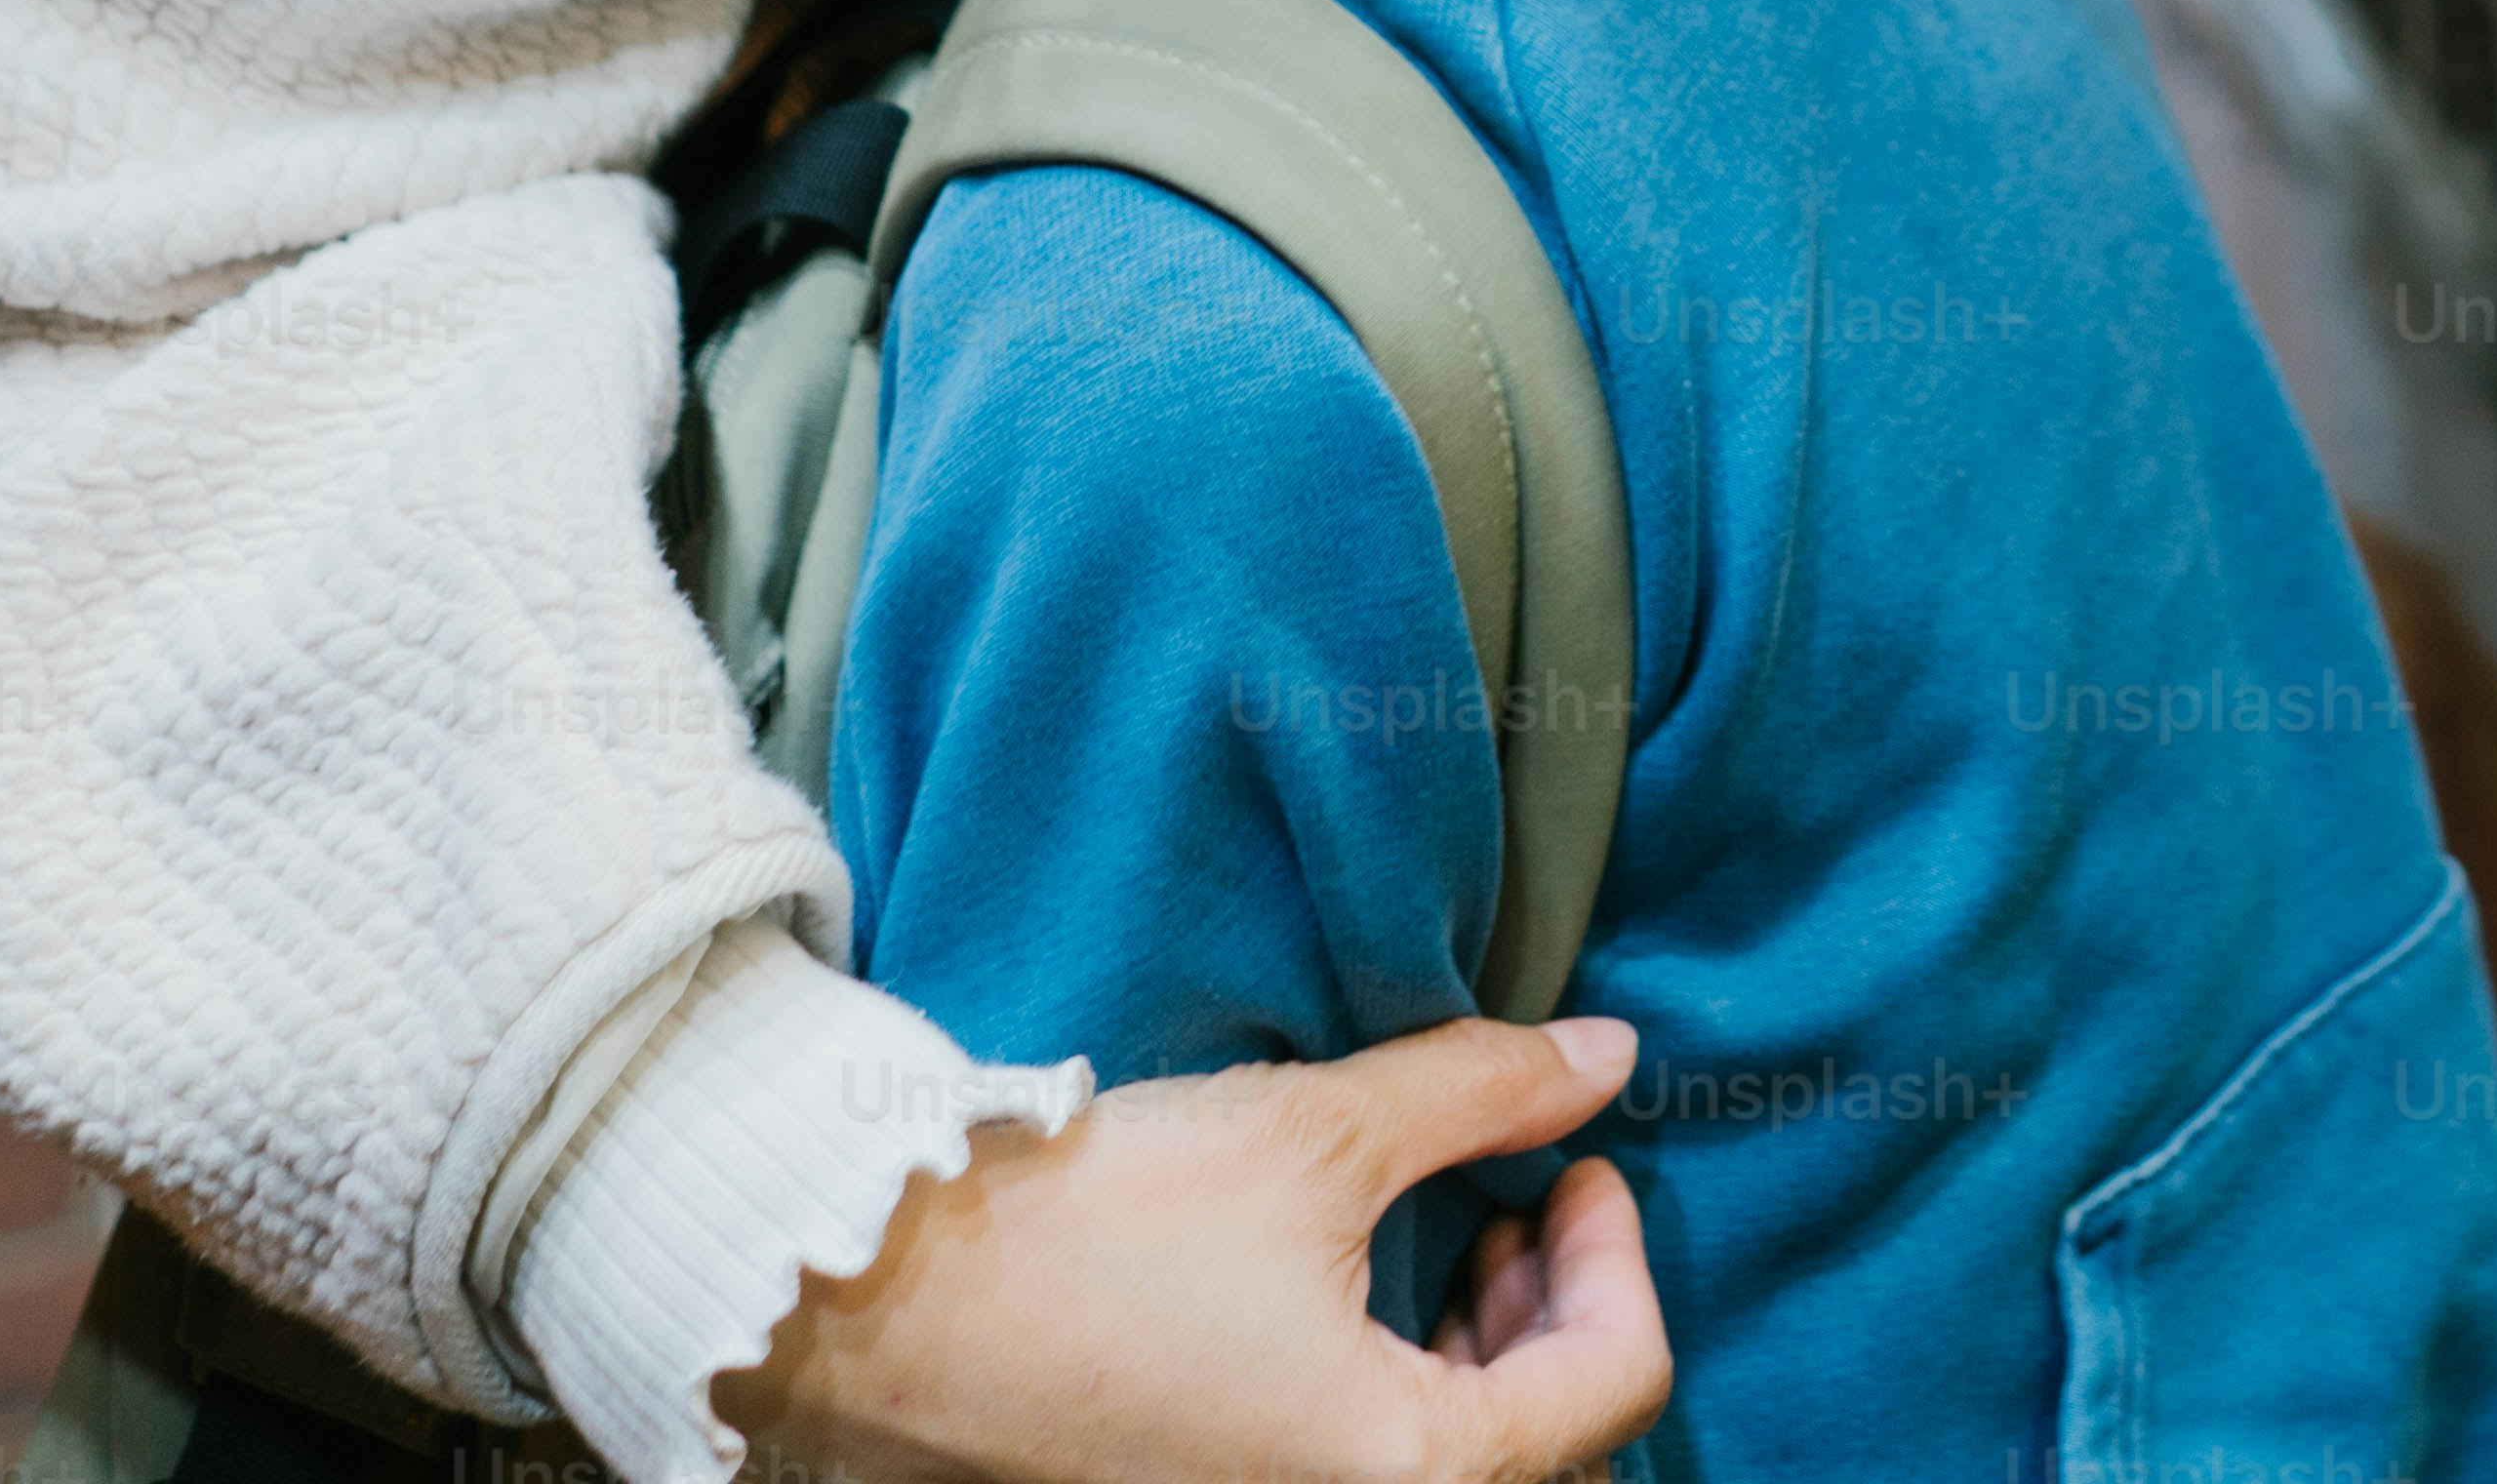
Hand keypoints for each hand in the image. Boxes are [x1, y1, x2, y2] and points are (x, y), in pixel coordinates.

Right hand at [720, 1018, 1663, 1483]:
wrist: (880, 1298)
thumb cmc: (1098, 1224)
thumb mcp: (1317, 1134)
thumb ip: (1485, 1091)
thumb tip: (1608, 1054)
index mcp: (1403, 1472)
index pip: (1612, 1384)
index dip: (1616, 1257)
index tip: (1576, 1165)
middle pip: (1549, 1450)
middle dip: (1559, 1318)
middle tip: (1525, 1201)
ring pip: (1461, 1471)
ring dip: (1488, 1361)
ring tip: (1453, 1240)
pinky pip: (1361, 1472)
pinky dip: (1399, 1398)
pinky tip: (1360, 1299)